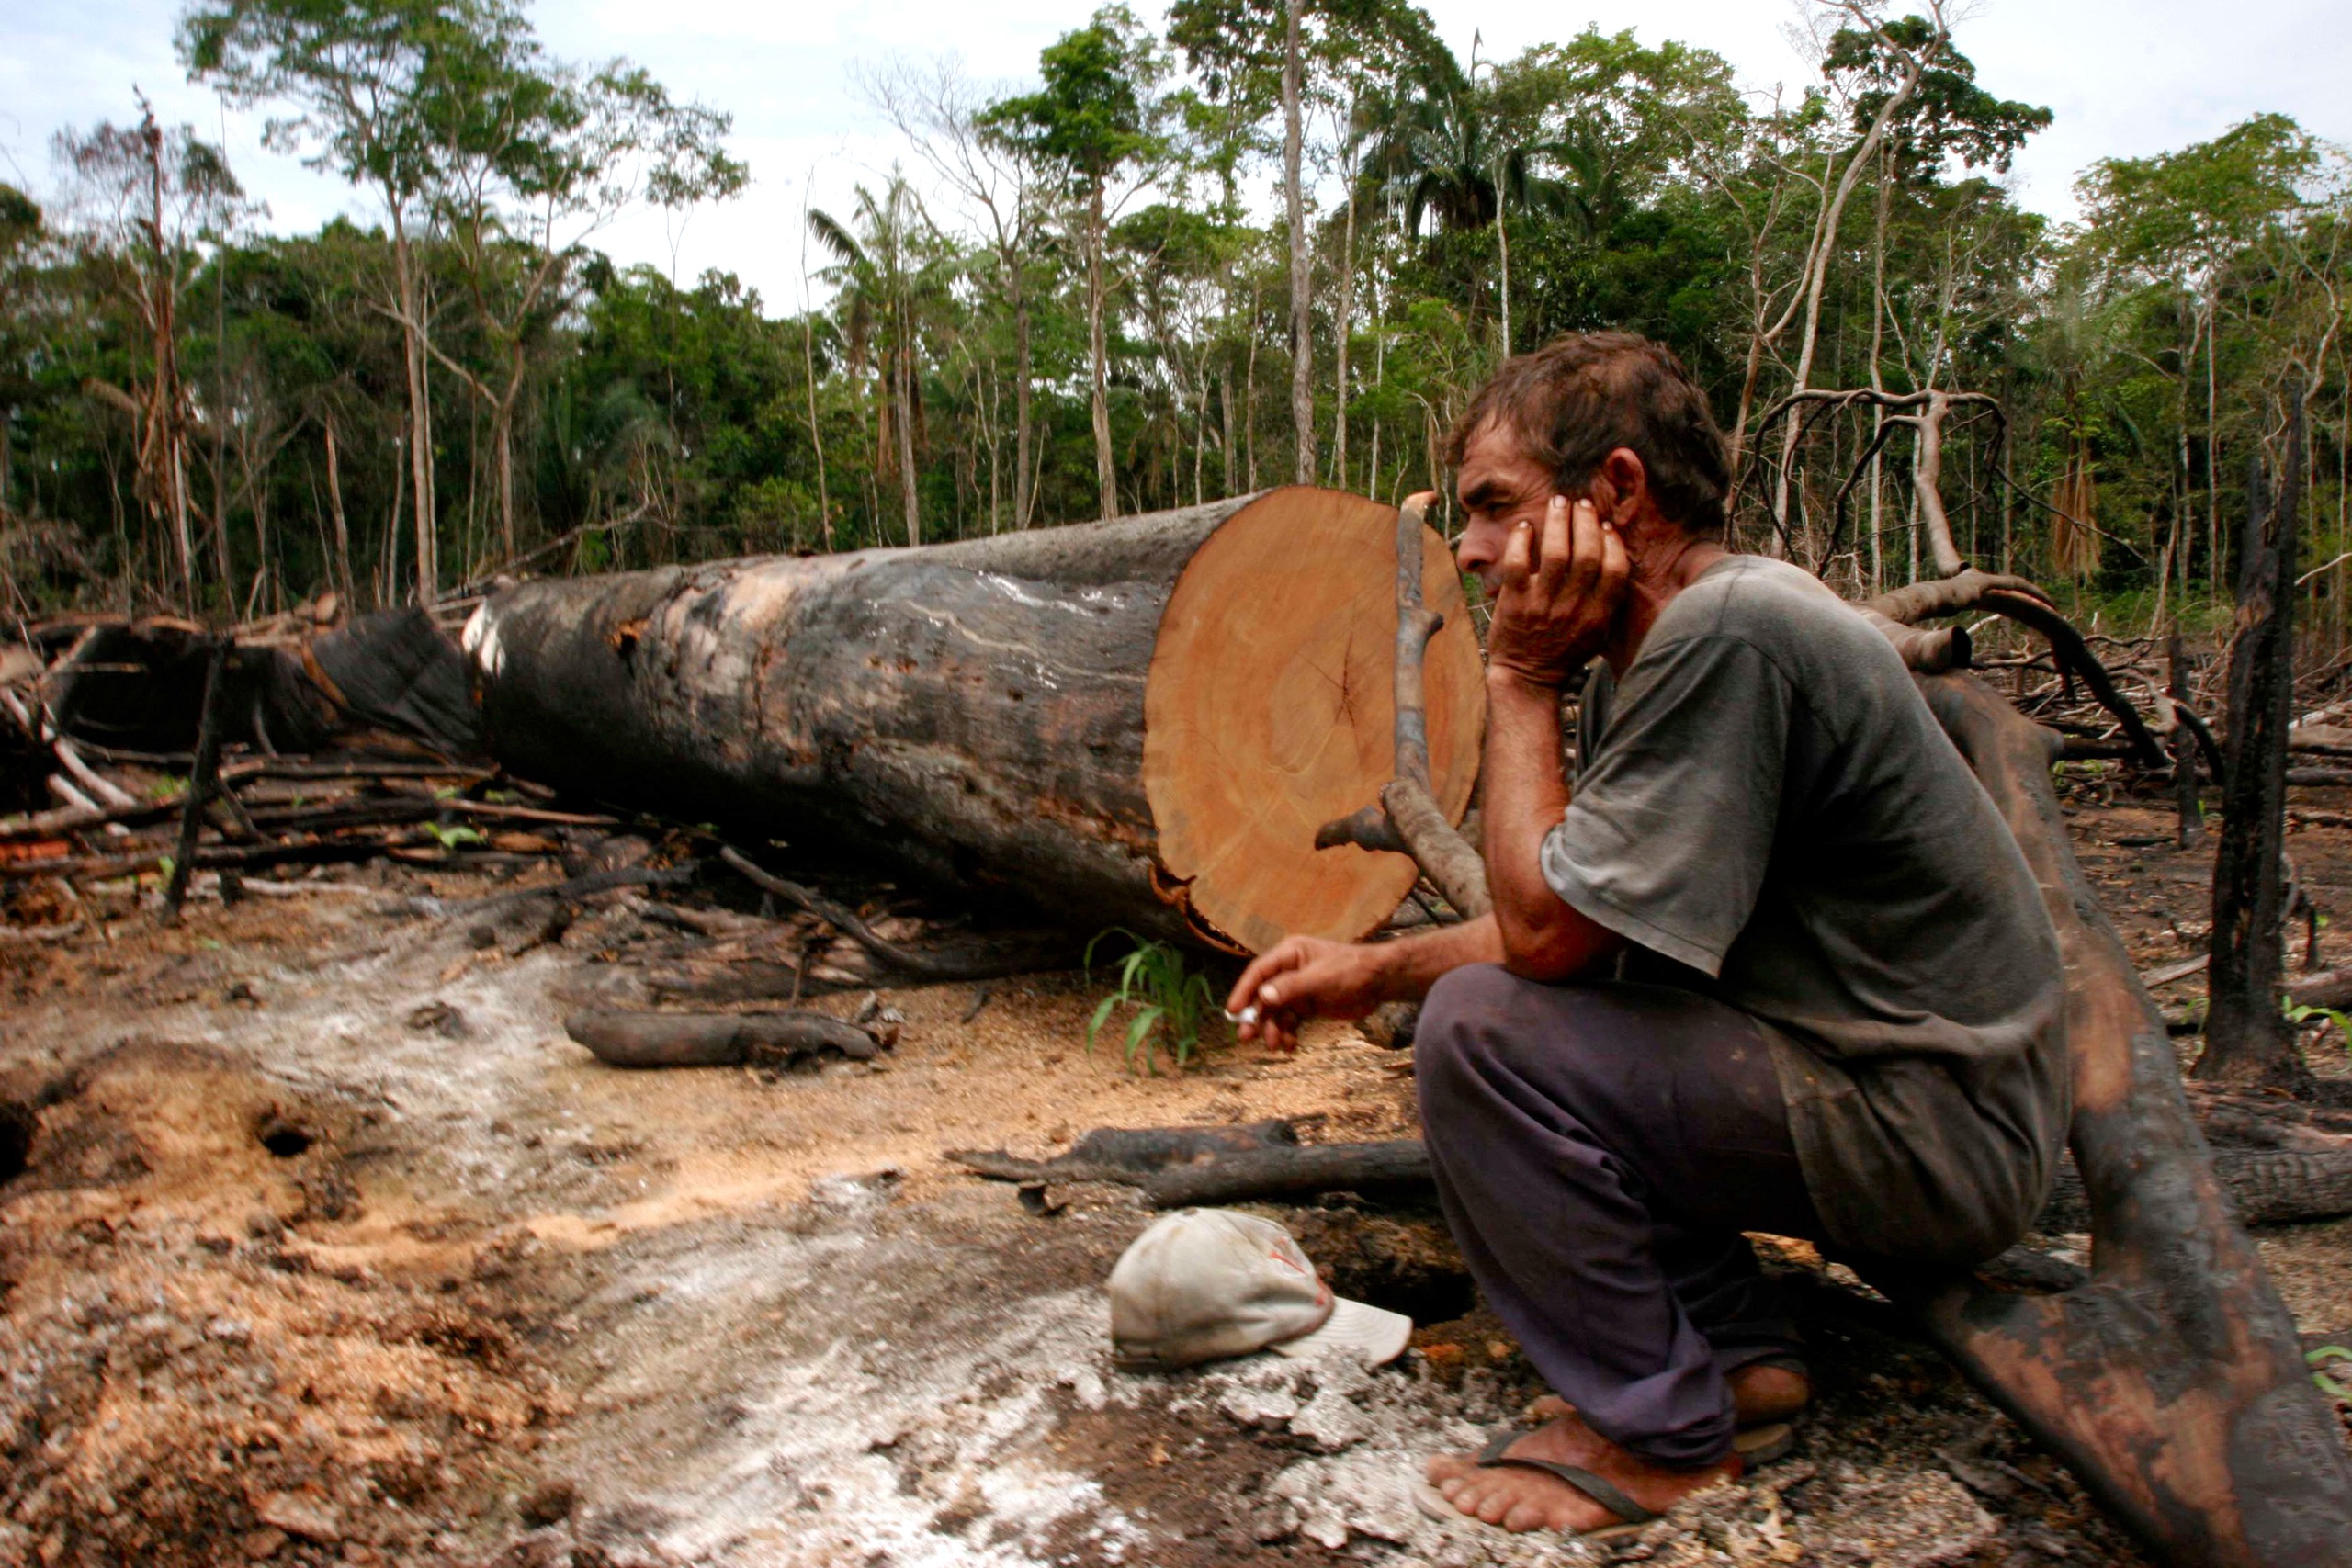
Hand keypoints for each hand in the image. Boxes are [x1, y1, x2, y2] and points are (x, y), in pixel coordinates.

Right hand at [1225, 936, 1387, 1050]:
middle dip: (1255, 1016)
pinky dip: (1287, 1033)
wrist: (1381, 982)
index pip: (1259, 972)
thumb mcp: (1321, 978)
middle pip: (1263, 995)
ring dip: (1272, 1029)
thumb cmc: (1352, 970)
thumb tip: (1264, 997)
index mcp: (1290, 954)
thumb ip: (1292, 988)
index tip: (1233, 1011)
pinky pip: (1290, 1021)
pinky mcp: (1307, 1005)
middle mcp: (1289, 971)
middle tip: (1246, 1037)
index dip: (1244, 991)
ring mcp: (1298, 989)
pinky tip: (1289, 1046)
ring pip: (1276, 1011)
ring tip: (1274, 1046)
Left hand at [1484, 495, 1628, 687]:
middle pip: (1587, 554)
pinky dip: (1521, 541)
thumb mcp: (1598, 633)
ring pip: (1556, 553)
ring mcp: (1543, 605)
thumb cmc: (1564, 653)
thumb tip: (1615, 557)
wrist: (1527, 678)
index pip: (1614, 569)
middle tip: (1581, 504)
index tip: (1605, 525)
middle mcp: (1573, 608)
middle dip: (1586, 522)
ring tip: (1558, 503)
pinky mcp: (1514, 603)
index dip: (1611, 542)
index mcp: (1598, 615)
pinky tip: (1525, 527)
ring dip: (1558, 521)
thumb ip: (1608, 601)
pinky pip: (1518, 563)